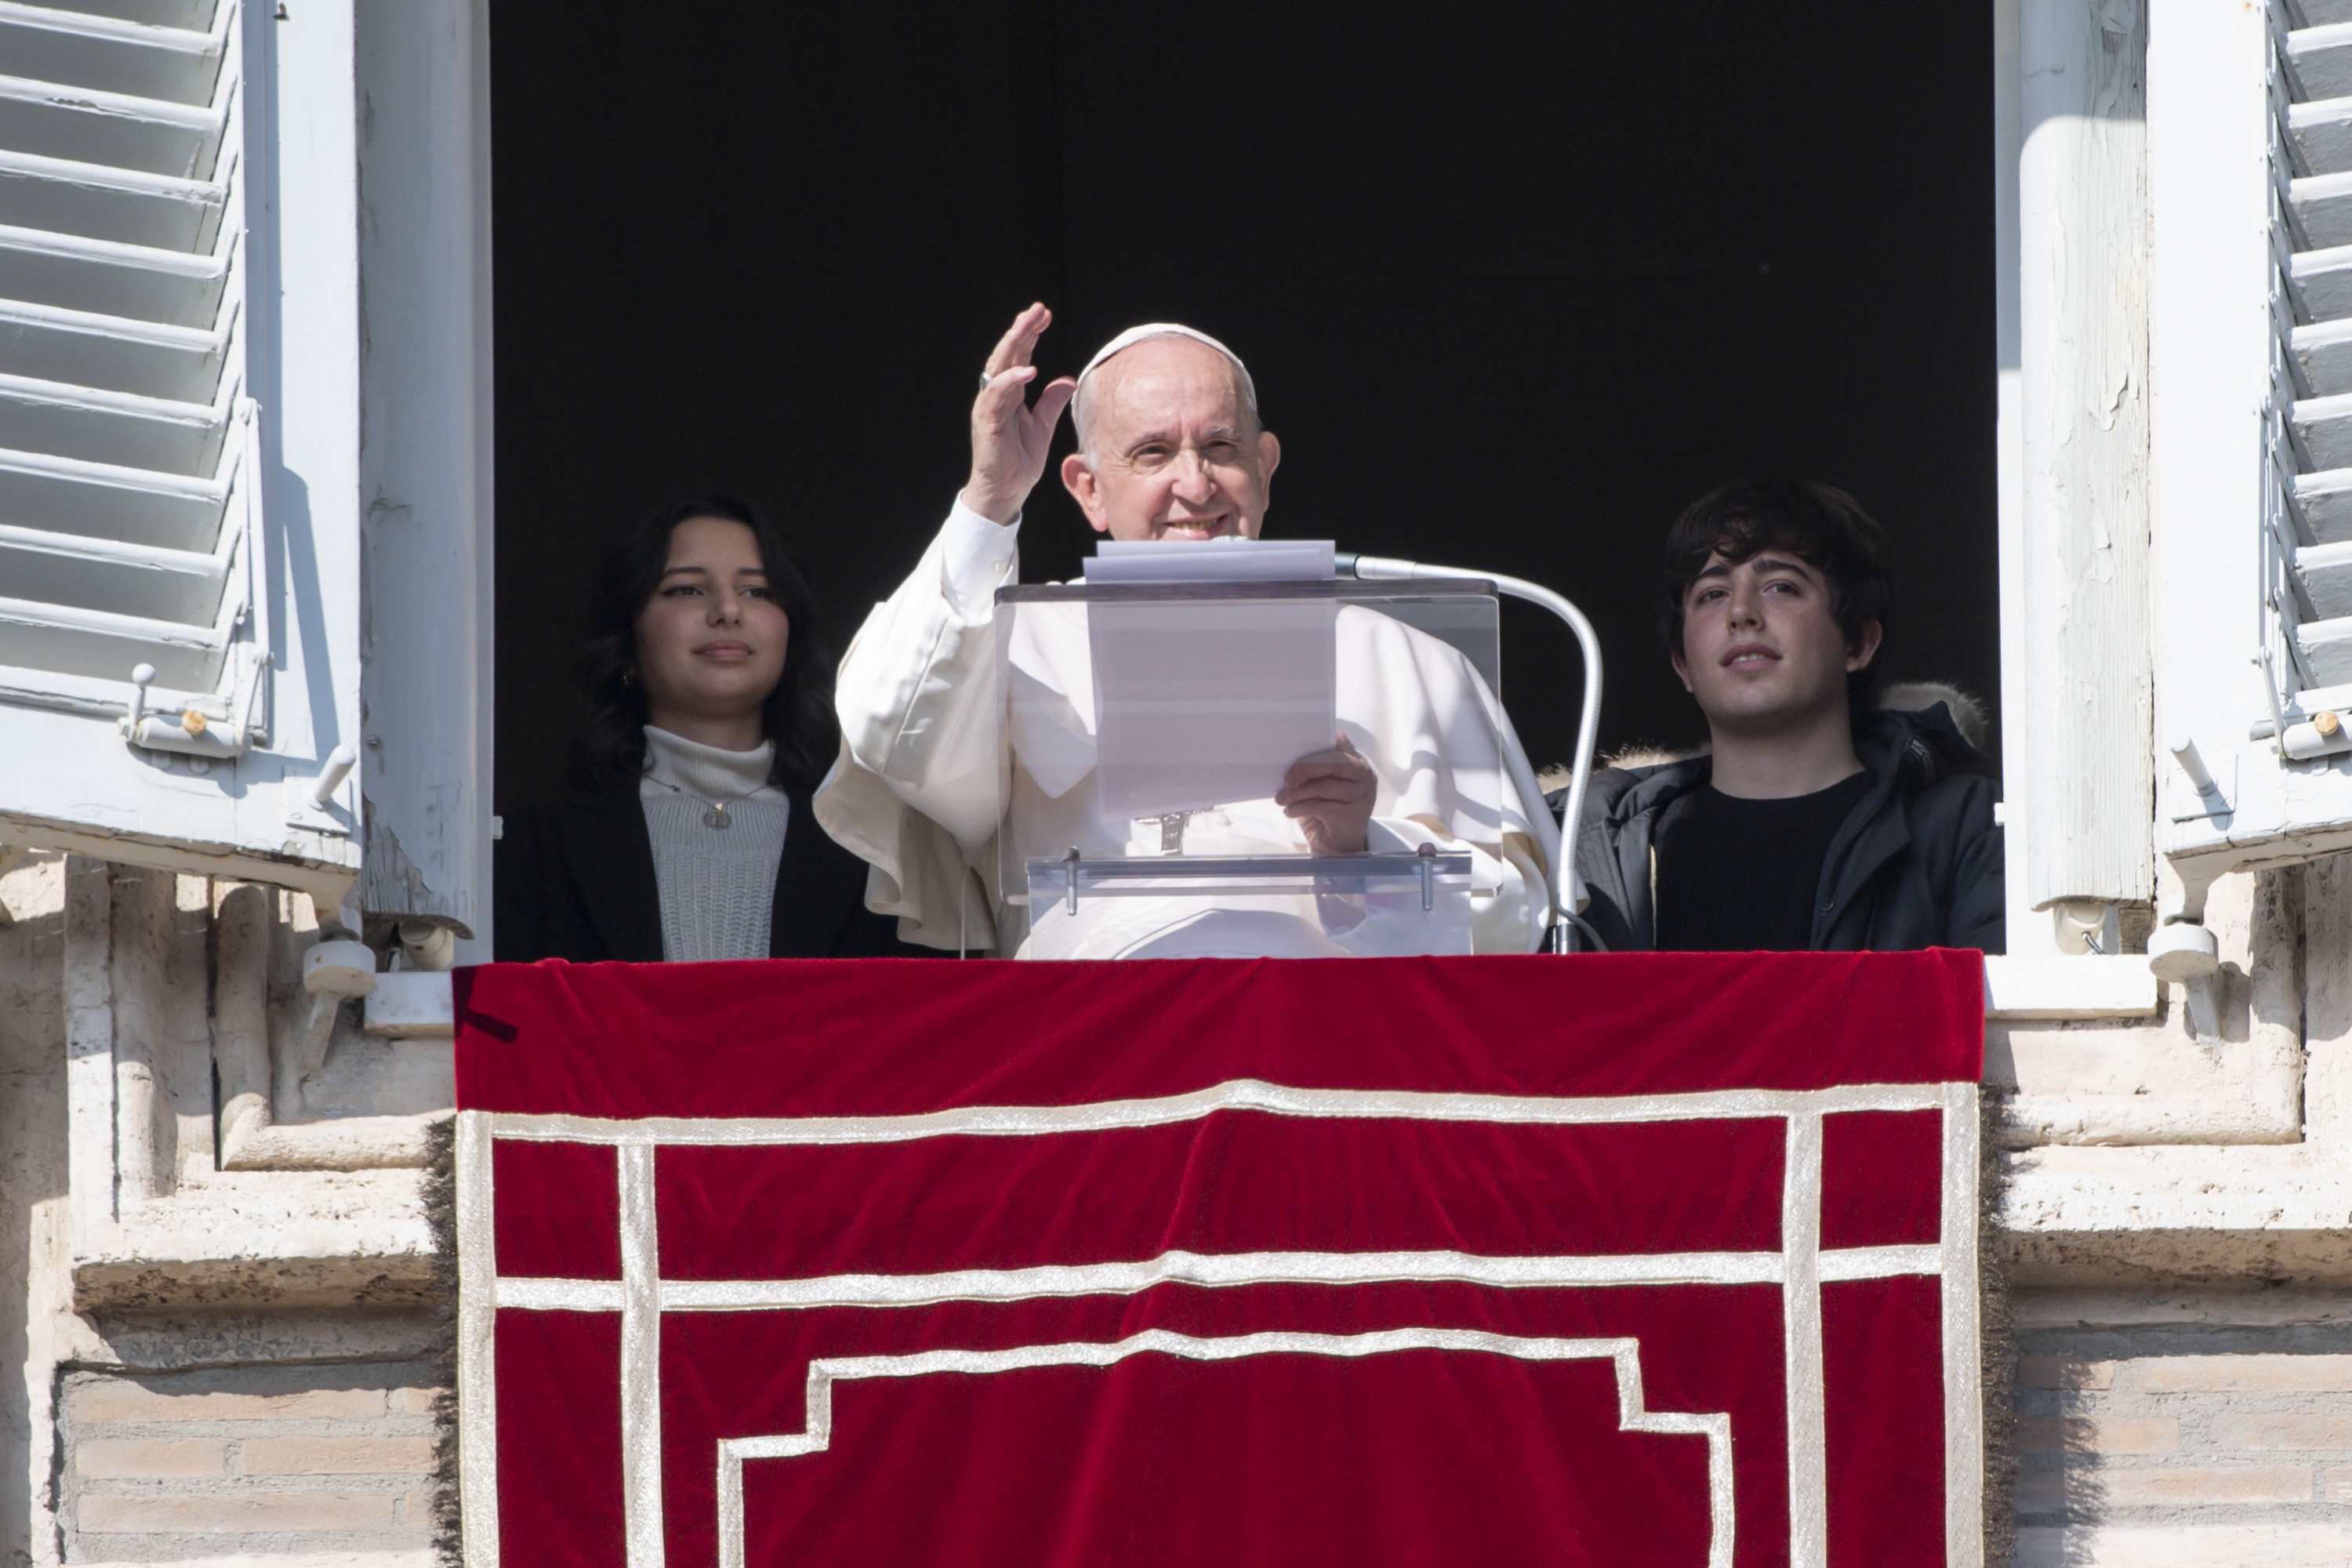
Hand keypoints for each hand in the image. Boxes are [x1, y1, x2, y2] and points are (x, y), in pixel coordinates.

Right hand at [960, 303, 1077, 525]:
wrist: (1004, 494)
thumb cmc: (1018, 463)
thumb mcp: (1042, 428)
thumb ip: (1051, 403)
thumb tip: (1068, 380)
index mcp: (1010, 395)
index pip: (1019, 357)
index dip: (1030, 334)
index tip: (1045, 315)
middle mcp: (997, 396)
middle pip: (1008, 354)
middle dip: (1022, 330)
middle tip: (1038, 309)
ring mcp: (989, 407)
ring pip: (998, 367)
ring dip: (1014, 344)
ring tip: (1029, 325)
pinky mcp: (986, 422)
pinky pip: (997, 395)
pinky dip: (1011, 380)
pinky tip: (1029, 369)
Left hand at [1276, 733, 1376, 853]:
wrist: (1336, 847)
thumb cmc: (1323, 811)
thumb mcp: (1318, 786)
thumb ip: (1312, 770)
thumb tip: (1283, 758)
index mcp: (1356, 761)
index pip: (1341, 741)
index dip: (1321, 738)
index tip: (1296, 745)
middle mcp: (1364, 775)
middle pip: (1334, 762)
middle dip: (1305, 768)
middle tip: (1285, 779)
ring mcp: (1363, 795)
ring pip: (1324, 787)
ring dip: (1296, 793)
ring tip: (1281, 799)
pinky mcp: (1354, 815)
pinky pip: (1320, 806)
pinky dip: (1299, 808)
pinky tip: (1290, 812)